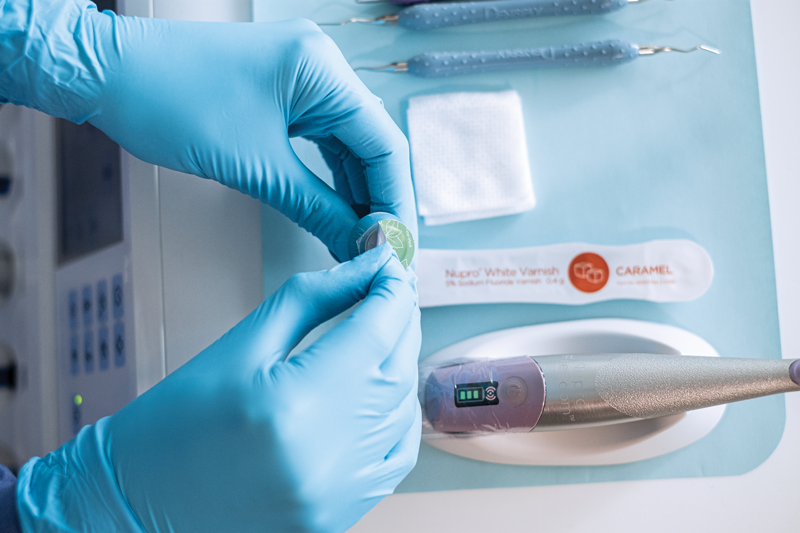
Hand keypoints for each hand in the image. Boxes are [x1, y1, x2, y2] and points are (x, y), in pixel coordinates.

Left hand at [0, 1, 416, 260]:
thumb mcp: (253, 165)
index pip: (384, 144)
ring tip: (363, 242)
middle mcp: (322, 68)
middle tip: (383, 253)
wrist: (108, 74)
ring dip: (357, 196)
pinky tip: (338, 215)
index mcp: (322, 70)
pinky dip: (331, 181)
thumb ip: (317, 207)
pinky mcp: (285, 95)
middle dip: (379, 203)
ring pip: (349, 148)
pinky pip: (323, 143)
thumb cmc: (168, 102)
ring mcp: (304, 80)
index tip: (397, 247)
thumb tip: (360, 244)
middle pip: (372, 146)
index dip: (396, 202)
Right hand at [17, 245, 420, 531]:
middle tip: (388, 289)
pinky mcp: (340, 513)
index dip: (391, 289)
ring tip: (379, 333)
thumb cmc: (174, 423)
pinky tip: (381, 390)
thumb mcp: (241, 343)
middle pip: (396, 365)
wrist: (140, 500)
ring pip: (403, 408)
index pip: (375, 330)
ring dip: (400, 362)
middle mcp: (326, 453)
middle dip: (399, 319)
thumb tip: (364, 269)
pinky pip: (398, 455)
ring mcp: (338, 491)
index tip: (389, 264)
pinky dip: (398, 414)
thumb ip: (312, 299)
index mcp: (293, 402)